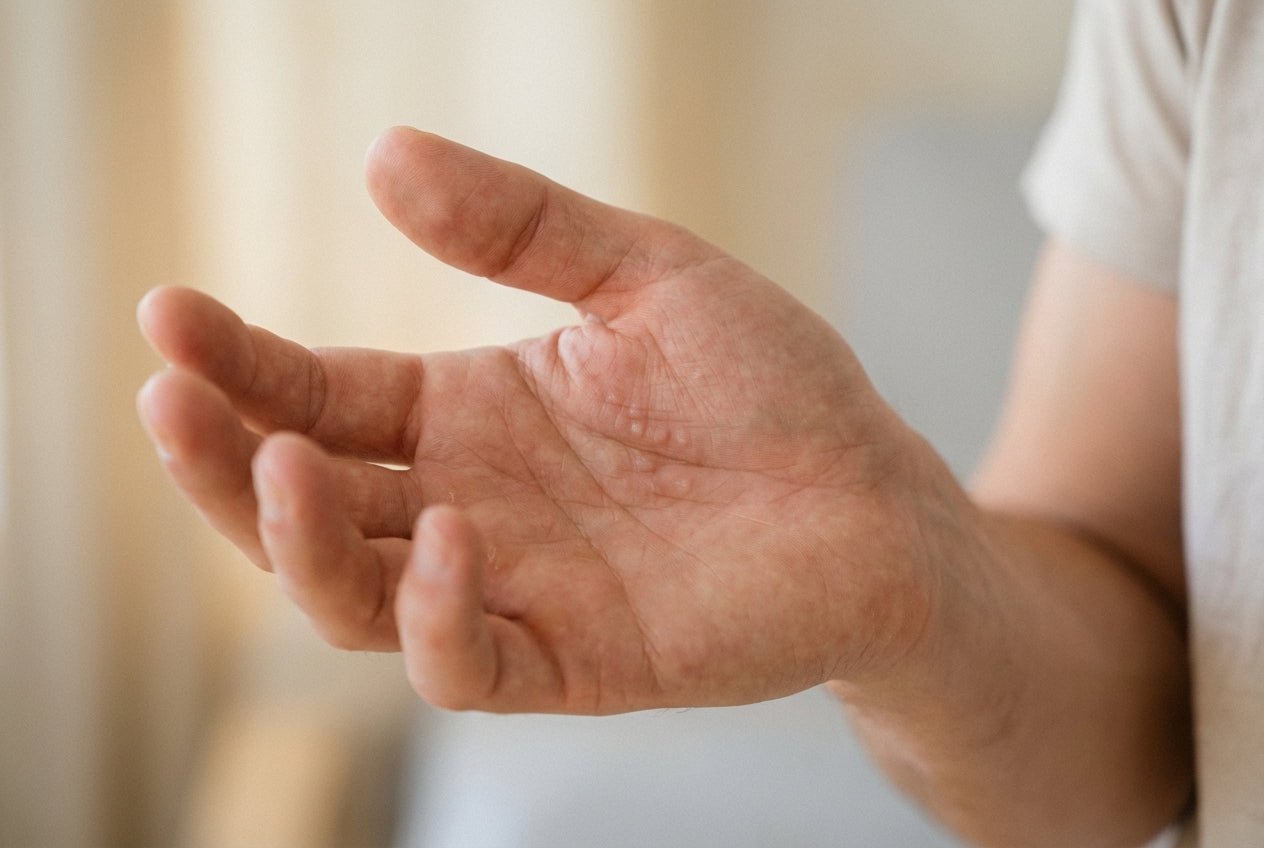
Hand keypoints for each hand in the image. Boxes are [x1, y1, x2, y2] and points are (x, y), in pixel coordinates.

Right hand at [137, 127, 935, 713]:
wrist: (876, 495)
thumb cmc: (771, 386)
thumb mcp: (644, 274)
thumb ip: (520, 225)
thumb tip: (381, 152)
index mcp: (467, 414)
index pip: (320, 395)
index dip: (240, 363)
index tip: (171, 312)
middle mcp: (464, 505)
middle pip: (301, 503)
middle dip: (223, 459)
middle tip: (171, 396)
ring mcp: (510, 589)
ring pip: (348, 596)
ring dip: (293, 538)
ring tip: (283, 458)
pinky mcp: (570, 660)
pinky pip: (461, 662)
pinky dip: (431, 613)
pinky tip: (447, 537)